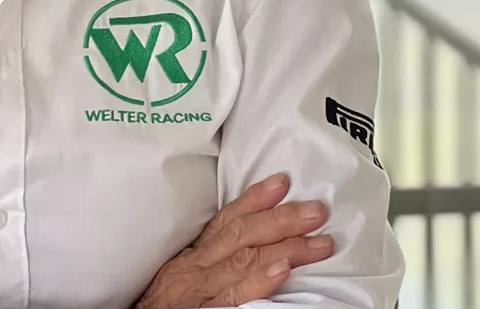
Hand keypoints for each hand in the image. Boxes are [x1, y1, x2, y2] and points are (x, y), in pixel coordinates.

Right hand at [134, 173, 333, 308]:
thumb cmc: (160, 304)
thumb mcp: (178, 274)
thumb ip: (207, 257)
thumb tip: (245, 238)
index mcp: (191, 255)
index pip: (226, 220)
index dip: (254, 199)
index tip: (282, 182)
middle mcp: (195, 267)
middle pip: (241, 235)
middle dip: (281, 220)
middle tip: (316, 210)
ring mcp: (201, 291)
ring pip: (244, 261)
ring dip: (286, 248)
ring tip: (319, 242)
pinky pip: (234, 296)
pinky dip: (258, 281)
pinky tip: (281, 271)